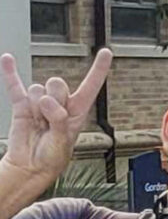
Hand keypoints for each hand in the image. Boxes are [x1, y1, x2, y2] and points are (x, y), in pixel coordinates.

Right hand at [2, 48, 109, 184]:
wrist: (30, 166)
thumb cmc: (52, 157)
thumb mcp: (63, 141)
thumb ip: (57, 118)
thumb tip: (44, 100)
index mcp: (77, 112)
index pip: (90, 86)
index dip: (98, 69)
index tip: (105, 52)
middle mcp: (60, 104)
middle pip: (57, 84)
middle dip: (53, 100)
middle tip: (50, 121)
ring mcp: (39, 103)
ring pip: (38, 89)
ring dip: (36, 107)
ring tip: (37, 124)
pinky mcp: (22, 106)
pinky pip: (15, 85)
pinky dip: (10, 73)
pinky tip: (7, 59)